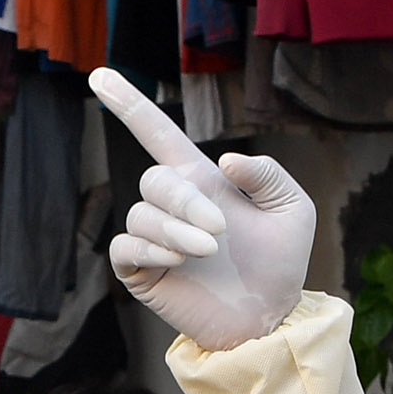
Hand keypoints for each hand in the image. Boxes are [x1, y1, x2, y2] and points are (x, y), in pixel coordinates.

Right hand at [90, 66, 313, 350]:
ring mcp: (154, 239)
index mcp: (202, 180)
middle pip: (155, 179)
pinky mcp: (143, 272)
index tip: (100, 75)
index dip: (129, 104)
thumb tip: (225, 159)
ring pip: (142, 214)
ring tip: (208, 251)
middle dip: (185, 201)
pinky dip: (150, 248)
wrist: (270, 318)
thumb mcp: (292, 209)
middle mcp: (172, 206)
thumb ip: (267, 174)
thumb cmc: (281, 262)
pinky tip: (179, 258)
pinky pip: (126, 246)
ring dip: (176, 230)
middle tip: (220, 233)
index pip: (156, 133)